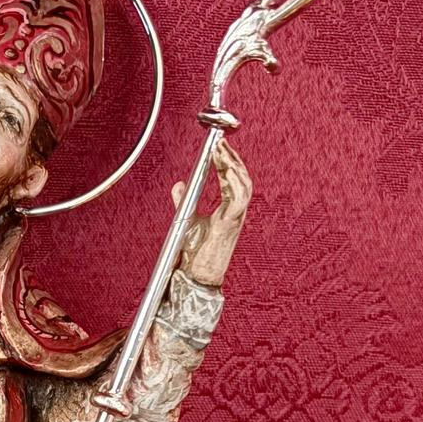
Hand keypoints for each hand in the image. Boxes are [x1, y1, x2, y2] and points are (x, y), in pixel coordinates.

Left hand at [171, 139, 251, 288]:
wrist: (197, 277)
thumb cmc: (195, 254)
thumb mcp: (188, 220)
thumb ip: (183, 200)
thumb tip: (179, 184)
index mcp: (230, 210)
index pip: (234, 180)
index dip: (229, 162)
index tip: (220, 146)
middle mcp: (237, 212)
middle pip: (242, 178)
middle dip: (232, 159)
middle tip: (220, 144)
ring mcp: (236, 218)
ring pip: (243, 185)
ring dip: (233, 166)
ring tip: (221, 151)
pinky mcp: (230, 224)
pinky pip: (239, 198)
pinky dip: (233, 181)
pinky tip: (225, 169)